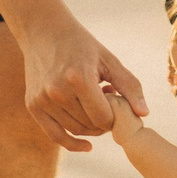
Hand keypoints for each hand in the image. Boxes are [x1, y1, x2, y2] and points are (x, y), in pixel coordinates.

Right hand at [21, 18, 144, 152]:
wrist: (43, 31)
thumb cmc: (81, 45)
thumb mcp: (109, 60)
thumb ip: (129, 86)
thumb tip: (143, 114)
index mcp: (78, 78)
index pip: (104, 117)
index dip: (116, 117)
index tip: (118, 105)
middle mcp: (57, 91)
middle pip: (90, 125)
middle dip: (104, 121)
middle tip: (107, 104)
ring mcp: (42, 100)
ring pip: (75, 130)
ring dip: (91, 126)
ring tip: (95, 105)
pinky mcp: (33, 105)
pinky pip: (55, 135)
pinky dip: (72, 143)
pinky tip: (87, 146)